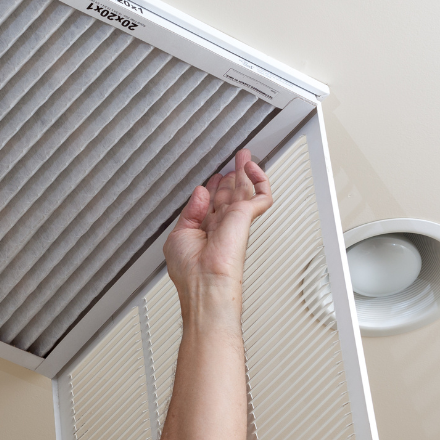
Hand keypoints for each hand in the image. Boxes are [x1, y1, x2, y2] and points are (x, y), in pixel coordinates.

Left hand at [163, 149, 272, 303]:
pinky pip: (261, 195)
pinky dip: (259, 180)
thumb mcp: (178, 234)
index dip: (213, 188)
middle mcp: (221, 225)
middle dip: (231, 176)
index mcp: (204, 231)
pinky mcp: (246, 217)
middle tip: (234, 161)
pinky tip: (252, 168)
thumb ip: (189, 211)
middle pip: (229, 195)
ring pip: (245, 191)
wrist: (204, 282)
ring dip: (245, 171)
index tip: (213, 178)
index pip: (211, 204)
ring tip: (244, 156)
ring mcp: (235, 221)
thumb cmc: (189, 270)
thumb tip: (200, 191)